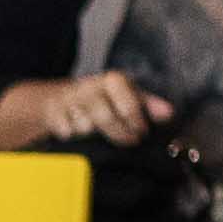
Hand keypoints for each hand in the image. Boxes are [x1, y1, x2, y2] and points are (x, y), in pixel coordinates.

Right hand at [0, 71, 168, 153]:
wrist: (63, 97)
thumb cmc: (105, 98)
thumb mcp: (129, 95)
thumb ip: (149, 104)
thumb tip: (169, 114)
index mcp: (112, 80)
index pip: (126, 103)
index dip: (135, 120)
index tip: (142, 132)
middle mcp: (89, 87)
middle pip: (104, 118)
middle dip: (119, 133)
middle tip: (129, 140)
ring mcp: (69, 100)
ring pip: (84, 127)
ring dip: (94, 135)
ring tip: (101, 134)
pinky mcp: (53, 115)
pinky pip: (66, 133)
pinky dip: (75, 137)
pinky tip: (80, 134)